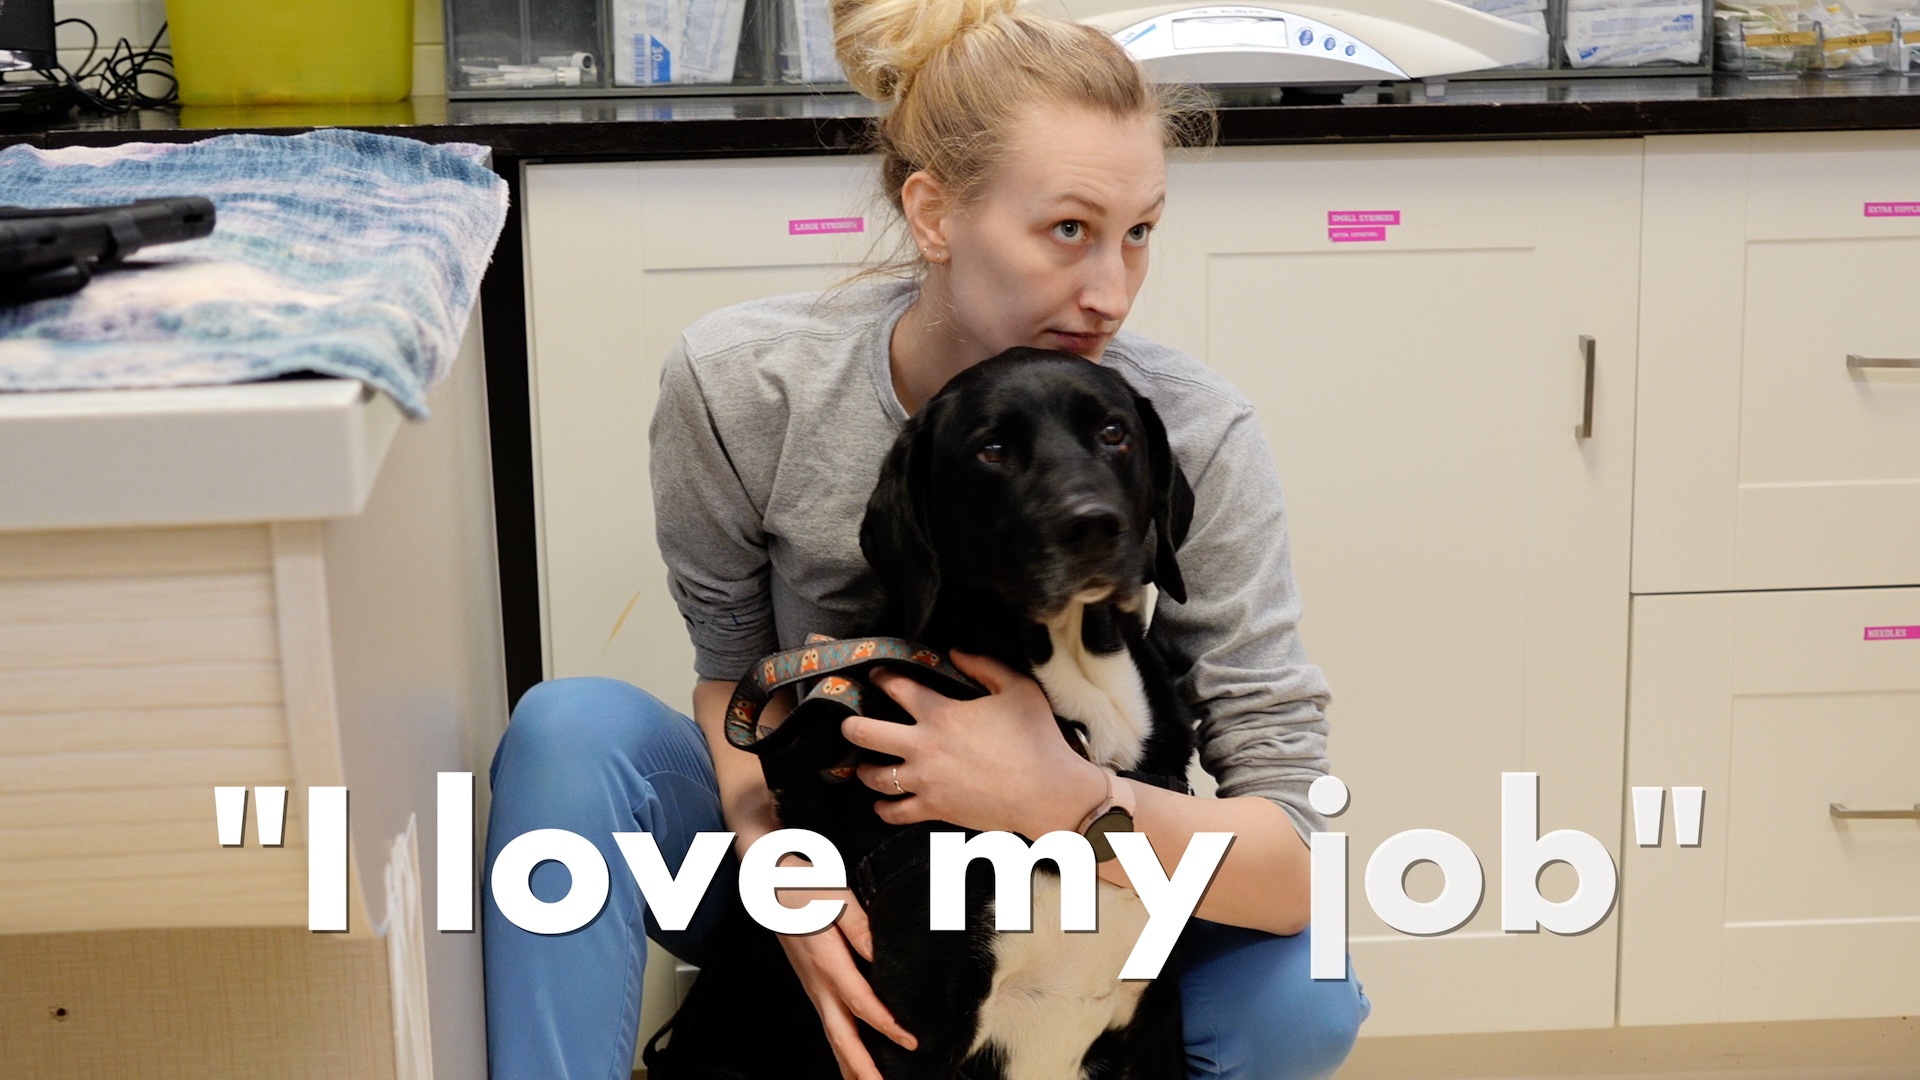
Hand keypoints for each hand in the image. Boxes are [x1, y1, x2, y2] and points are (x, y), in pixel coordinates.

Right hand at [773, 858, 916, 1079]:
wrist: (766, 879)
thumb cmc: (800, 884)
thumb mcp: (836, 898)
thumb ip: (861, 929)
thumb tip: (880, 956)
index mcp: (826, 961)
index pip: (860, 1003)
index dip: (886, 1026)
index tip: (910, 1041)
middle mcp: (817, 981)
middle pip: (840, 1036)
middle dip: (861, 1068)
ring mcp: (811, 985)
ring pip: (832, 1035)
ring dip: (849, 1064)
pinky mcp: (811, 982)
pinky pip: (827, 1023)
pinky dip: (841, 1046)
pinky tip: (851, 1054)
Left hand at [843, 650, 1107, 836]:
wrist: (1048, 791)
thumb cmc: (1037, 738)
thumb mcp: (1018, 688)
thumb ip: (984, 665)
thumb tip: (955, 652)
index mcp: (940, 713)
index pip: (895, 687)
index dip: (881, 676)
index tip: (875, 674)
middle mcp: (923, 746)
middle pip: (865, 733)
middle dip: (851, 725)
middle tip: (849, 724)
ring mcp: (925, 780)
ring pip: (874, 776)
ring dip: (864, 770)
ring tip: (864, 766)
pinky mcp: (933, 809)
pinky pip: (894, 812)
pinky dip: (884, 808)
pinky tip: (882, 803)